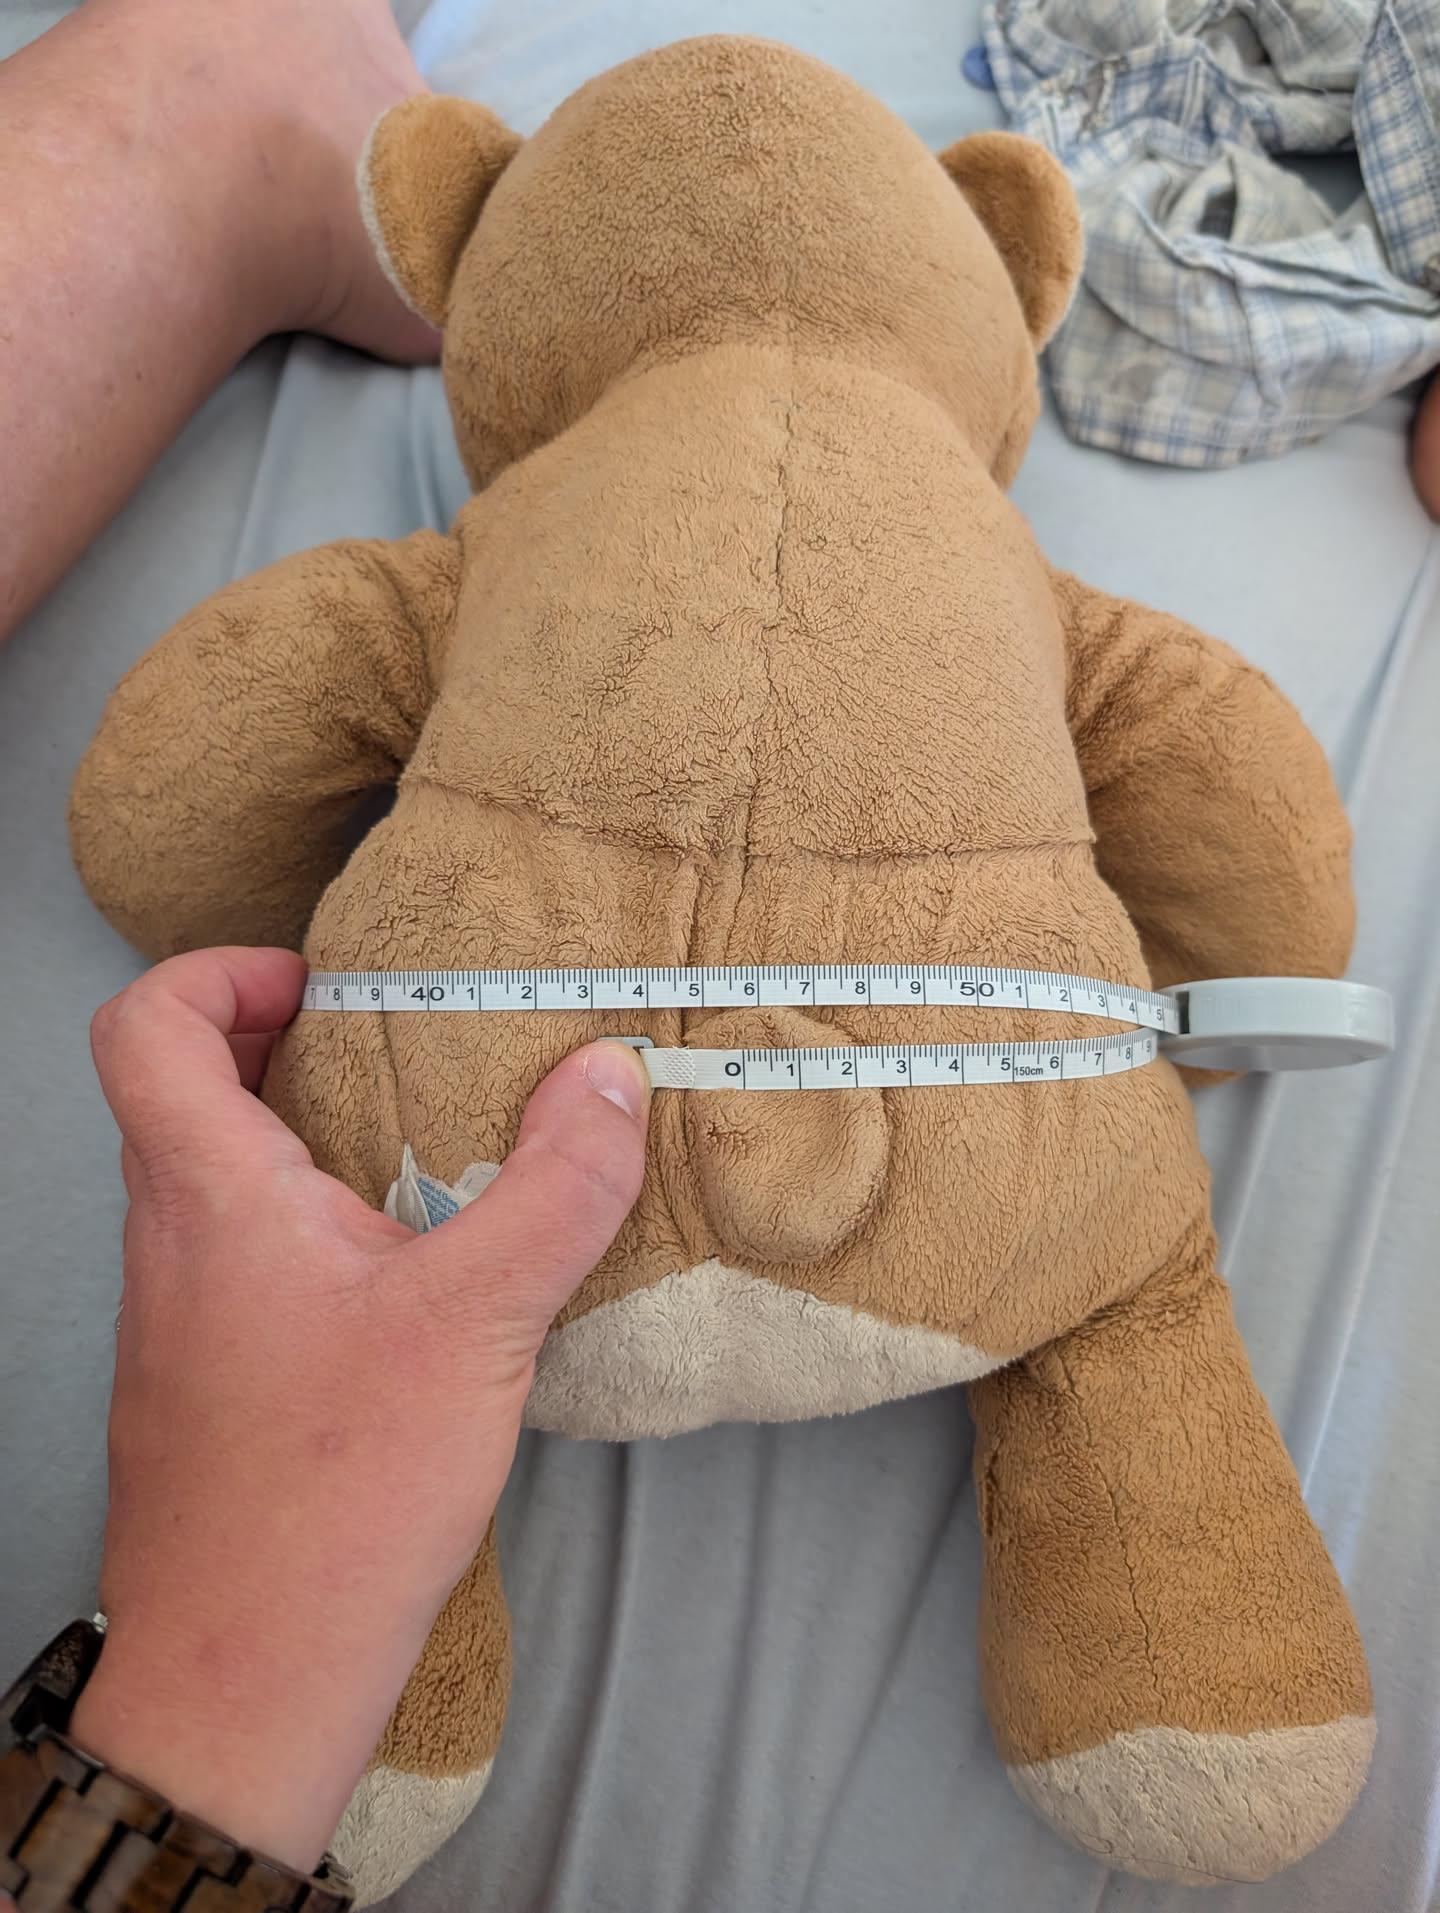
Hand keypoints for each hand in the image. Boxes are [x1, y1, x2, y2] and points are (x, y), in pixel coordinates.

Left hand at [68, 947, 650, 1871]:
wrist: (245, 1680)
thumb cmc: (330, 1502)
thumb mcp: (476, 1322)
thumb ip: (554, 1189)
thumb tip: (608, 1080)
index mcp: (210, 1194)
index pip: (146, 1023)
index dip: (218, 970)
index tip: (318, 981)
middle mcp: (173, 1244)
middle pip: (181, 1090)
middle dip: (283, 1044)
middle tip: (387, 1047)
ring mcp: (183, 1319)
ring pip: (216, 1180)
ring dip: (301, 1138)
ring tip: (416, 1152)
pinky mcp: (211, 1383)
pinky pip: (245, 1259)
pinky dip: (313, 1227)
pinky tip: (410, 1278)